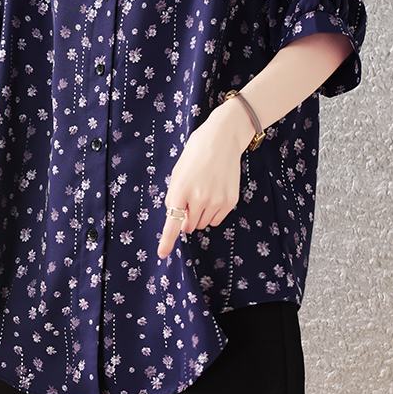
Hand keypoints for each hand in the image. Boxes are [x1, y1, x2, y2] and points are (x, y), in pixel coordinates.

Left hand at [157, 98, 252, 258]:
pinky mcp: (230, 201)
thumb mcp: (177, 173)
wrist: (223, 139)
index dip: (167, 241)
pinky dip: (213, 213)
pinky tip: (214, 194)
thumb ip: (174, 197)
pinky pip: (217, 220)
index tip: (162, 254)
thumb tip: (176, 217)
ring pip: (203, 224)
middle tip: (190, 200)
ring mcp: (216, 201)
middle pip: (189, 226)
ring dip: (200, 216)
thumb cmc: (196, 154)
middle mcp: (199, 198)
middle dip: (186, 219)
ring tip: (204, 192)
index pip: (172, 223)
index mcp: (180, 190)